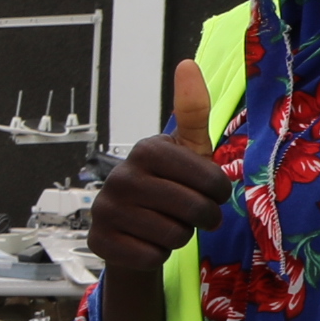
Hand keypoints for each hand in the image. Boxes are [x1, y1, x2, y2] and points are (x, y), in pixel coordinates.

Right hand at [88, 60, 234, 286]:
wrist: (129, 226)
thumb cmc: (168, 183)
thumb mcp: (186, 149)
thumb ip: (192, 110)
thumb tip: (188, 63)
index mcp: (146, 150)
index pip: (211, 181)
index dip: (219, 193)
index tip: (210, 191)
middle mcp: (120, 176)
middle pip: (195, 211)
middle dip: (204, 218)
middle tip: (193, 215)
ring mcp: (105, 209)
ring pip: (175, 236)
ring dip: (180, 237)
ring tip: (166, 225)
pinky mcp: (99, 241)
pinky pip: (152, 257)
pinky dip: (157, 255)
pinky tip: (146, 241)